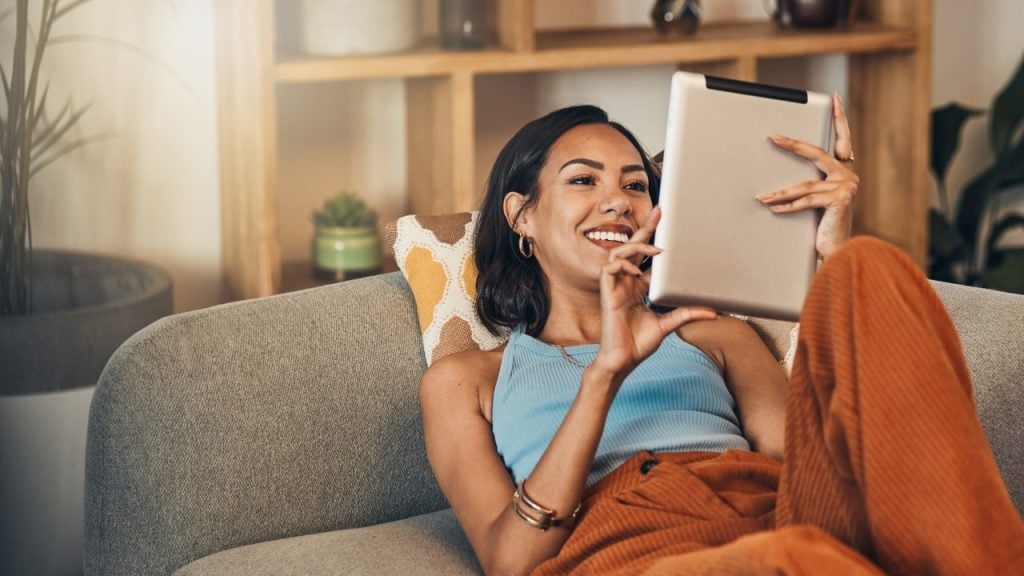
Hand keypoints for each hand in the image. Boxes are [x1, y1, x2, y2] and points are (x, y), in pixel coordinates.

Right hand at [592, 206, 716, 379]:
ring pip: (619, 253)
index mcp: (638, 287)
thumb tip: (713, 312)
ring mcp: (615, 287)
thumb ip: (686, 313)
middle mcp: (626, 283)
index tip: (666, 224)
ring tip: (655, 250)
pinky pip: (609, 268)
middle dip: (645, 229)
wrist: (624, 360)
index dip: (654, 240)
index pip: (645, 258)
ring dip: (636, 247)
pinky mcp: (607, 293)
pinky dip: (622, 265)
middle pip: (632, 248)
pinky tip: (636, 270)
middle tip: (659, 213)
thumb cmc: (639, 343)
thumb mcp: (668, 324)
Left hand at [757, 93, 857, 260]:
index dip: (840, 119)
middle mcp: (848, 176)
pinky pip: (806, 200)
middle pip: (817, 154)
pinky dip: (788, 205)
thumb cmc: (824, 227)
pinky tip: (773, 208)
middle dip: (793, 145)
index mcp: (844, 171)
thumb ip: (810, 185)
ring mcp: (846, 188)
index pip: (842, 140)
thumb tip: (779, 178)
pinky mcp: (840, 200)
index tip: (835, 99)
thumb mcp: (817, 201)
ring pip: (805, 184)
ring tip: (762, 197)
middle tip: (773, 138)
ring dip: (780, 192)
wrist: (838, 251)